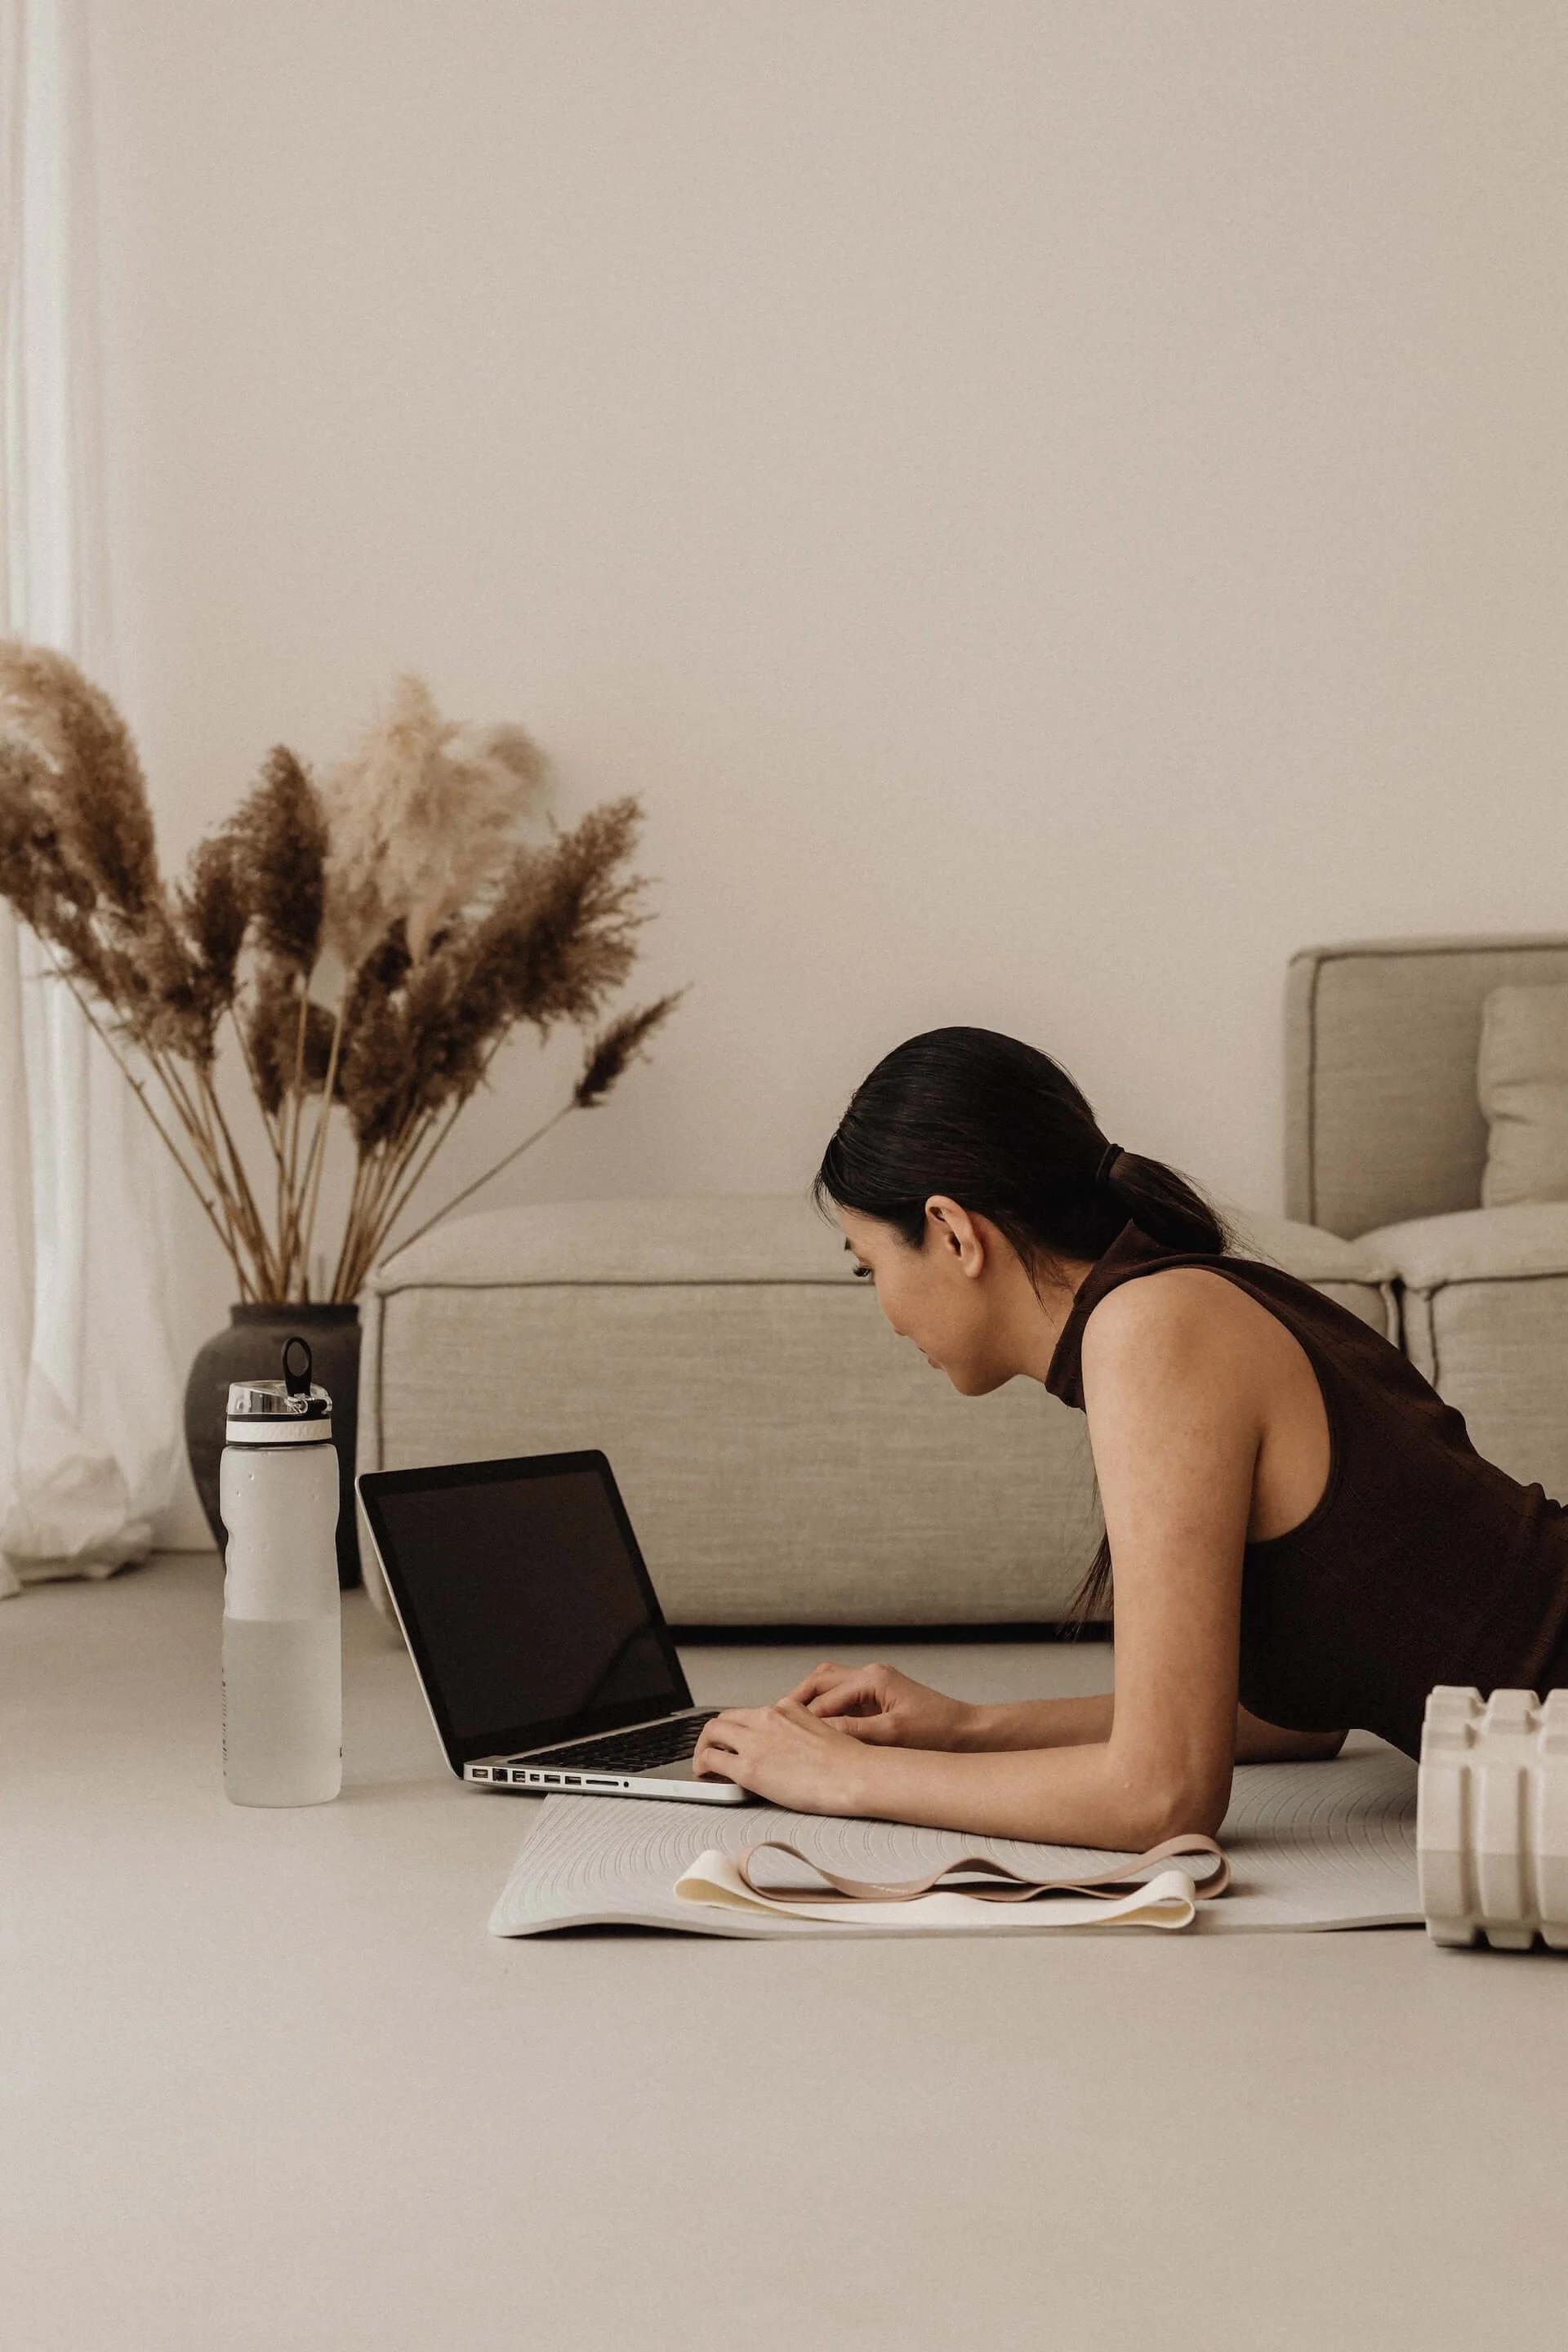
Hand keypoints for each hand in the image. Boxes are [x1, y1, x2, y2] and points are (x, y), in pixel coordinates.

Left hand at [692, 1699, 873, 1815]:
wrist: (854, 1775)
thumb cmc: (846, 1761)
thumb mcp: (821, 1729)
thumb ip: (799, 1728)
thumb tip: (788, 1743)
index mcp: (786, 1708)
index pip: (750, 1713)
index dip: (738, 1729)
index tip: (735, 1740)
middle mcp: (767, 1718)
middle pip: (726, 1718)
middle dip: (715, 1735)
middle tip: (713, 1751)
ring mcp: (755, 1741)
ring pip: (712, 1732)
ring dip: (703, 1747)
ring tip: (704, 1764)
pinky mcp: (748, 1767)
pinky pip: (712, 1759)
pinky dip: (702, 1764)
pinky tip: (705, 1774)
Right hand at [781, 1660, 974, 1750]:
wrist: (965, 1732)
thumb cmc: (936, 1731)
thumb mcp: (892, 1734)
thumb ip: (855, 1731)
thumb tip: (820, 1734)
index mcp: (873, 1678)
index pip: (826, 1696)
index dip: (805, 1717)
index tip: (784, 1734)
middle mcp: (869, 1675)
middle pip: (821, 1679)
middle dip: (797, 1699)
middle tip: (775, 1721)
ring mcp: (873, 1686)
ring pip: (828, 1685)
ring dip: (809, 1701)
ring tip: (790, 1724)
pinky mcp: (876, 1699)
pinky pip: (841, 1699)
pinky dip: (824, 1710)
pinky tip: (815, 1730)